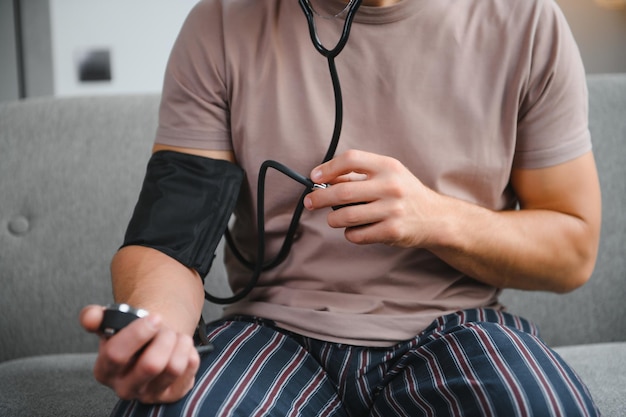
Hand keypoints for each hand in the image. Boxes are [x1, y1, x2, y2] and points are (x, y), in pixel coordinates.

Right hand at [80, 305, 199, 403]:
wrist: (151, 343)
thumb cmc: (131, 333)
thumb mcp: (110, 323)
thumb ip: (94, 317)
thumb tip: (91, 317)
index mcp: (104, 370)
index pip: (117, 355)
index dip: (138, 333)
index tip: (155, 318)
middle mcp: (125, 387)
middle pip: (151, 364)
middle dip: (164, 338)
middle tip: (166, 327)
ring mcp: (149, 394)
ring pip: (174, 367)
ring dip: (180, 343)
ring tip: (175, 335)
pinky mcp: (171, 395)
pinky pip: (189, 372)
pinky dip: (191, 353)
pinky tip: (183, 348)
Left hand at [304, 149, 443, 247]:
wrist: (435, 218)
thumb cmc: (405, 193)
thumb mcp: (388, 175)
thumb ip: (359, 176)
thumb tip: (323, 179)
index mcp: (388, 166)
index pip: (351, 159)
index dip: (328, 168)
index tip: (315, 177)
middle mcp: (391, 186)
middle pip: (342, 191)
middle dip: (319, 198)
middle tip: (309, 202)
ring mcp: (392, 210)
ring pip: (345, 216)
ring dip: (333, 219)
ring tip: (334, 218)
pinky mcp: (391, 231)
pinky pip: (356, 235)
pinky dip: (349, 233)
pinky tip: (355, 229)